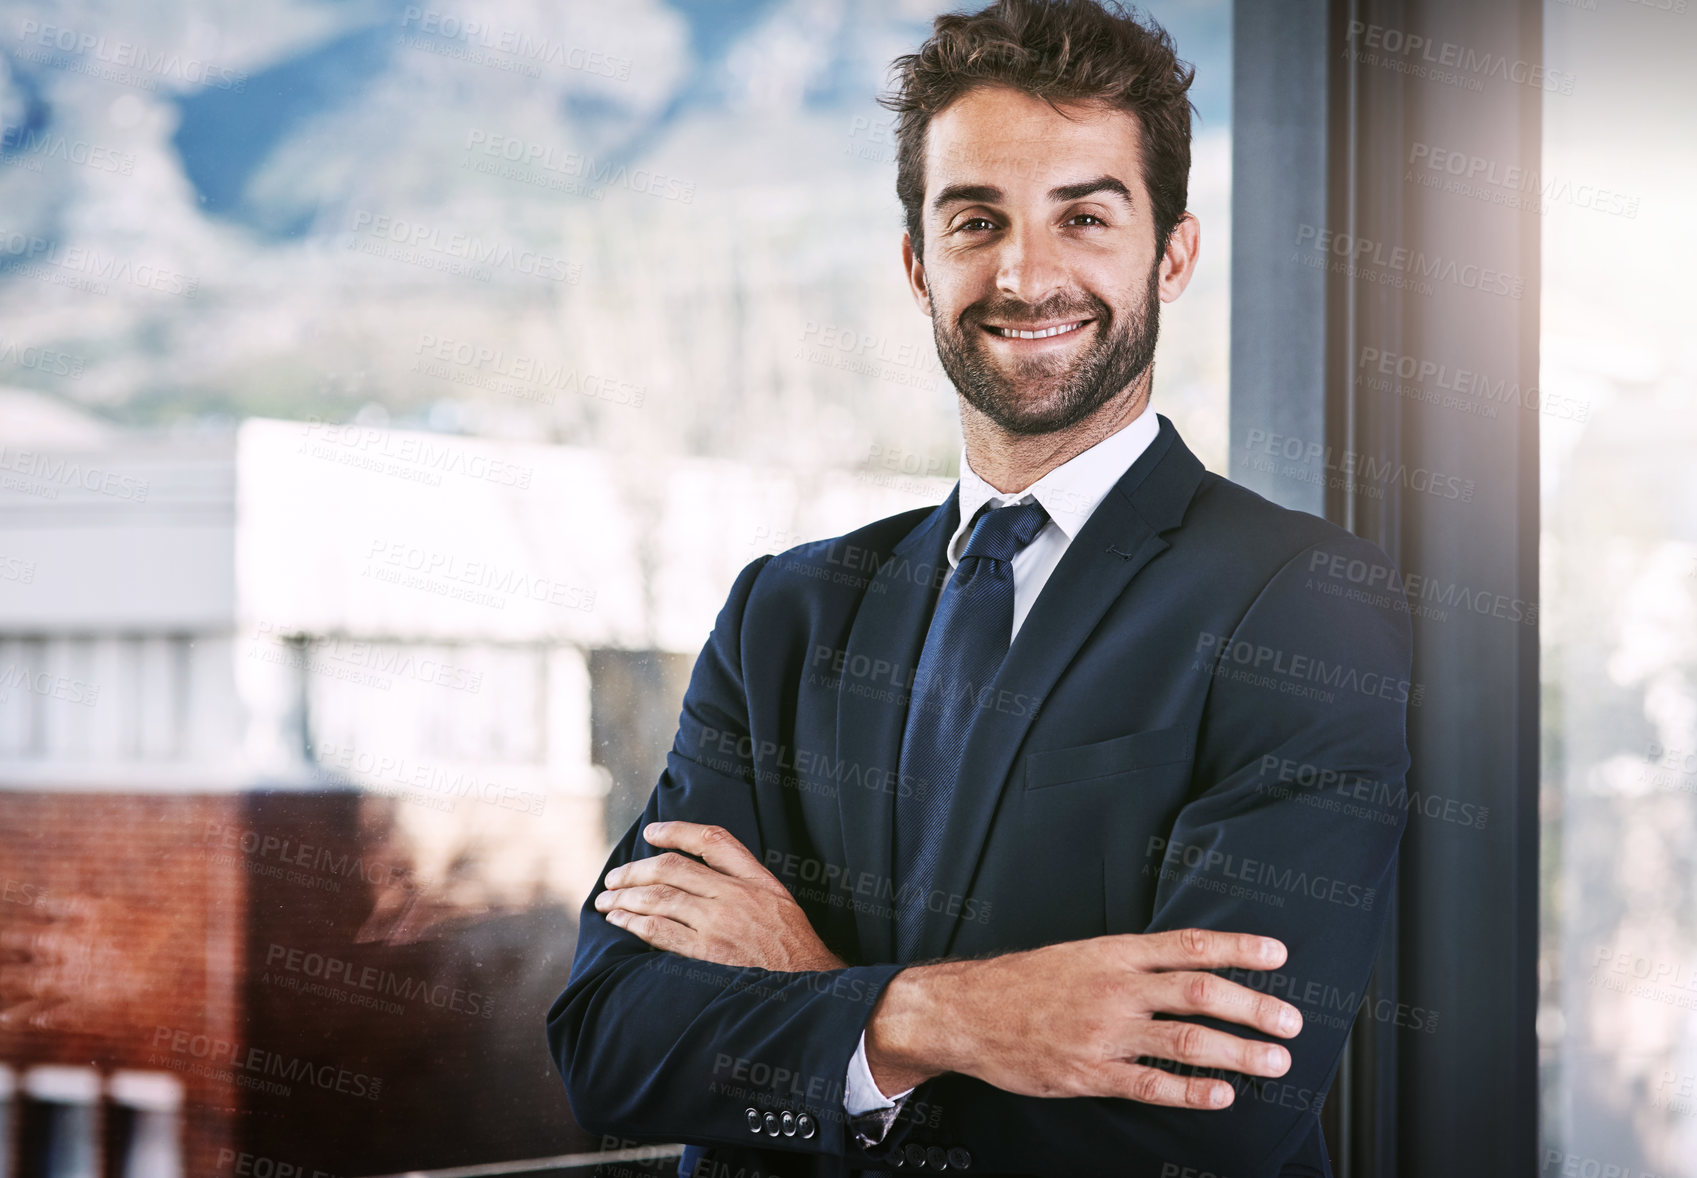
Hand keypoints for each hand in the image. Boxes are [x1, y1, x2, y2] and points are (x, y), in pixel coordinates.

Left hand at [596, 821, 846, 971]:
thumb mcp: (781, 904)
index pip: (712, 840)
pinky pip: (659, 932)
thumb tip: (704, 875)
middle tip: (613, 878)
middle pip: (672, 868)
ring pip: (659, 898)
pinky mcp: (708, 953)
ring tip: (606, 901)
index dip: (676, 832)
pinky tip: (619, 923)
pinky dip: (633, 923)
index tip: (651, 833)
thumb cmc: (795, 951)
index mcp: (756, 879)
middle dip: (635, 870)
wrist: (812, 988)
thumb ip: (747, 885)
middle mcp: (736, 895)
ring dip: (625, 898)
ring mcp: (720, 923)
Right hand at [865, 928, 1302, 1107]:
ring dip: (1238, 1051)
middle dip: (1254, 1006)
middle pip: (1200, 992)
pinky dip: (1192, 1090)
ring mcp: (1104, 1032)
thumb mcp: (1079, 954)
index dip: (1238, 948)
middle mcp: (1116, 988)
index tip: (1278, 954)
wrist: (966, 1011)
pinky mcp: (1090, 1072)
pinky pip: (1150, 1084)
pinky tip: (1222, 1095)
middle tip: (1291, 1021)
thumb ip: (1129, 963)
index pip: (1189, 945)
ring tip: (1275, 1060)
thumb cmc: (1022, 983)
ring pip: (1185, 1039)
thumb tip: (1184, 966)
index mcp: (1114, 952)